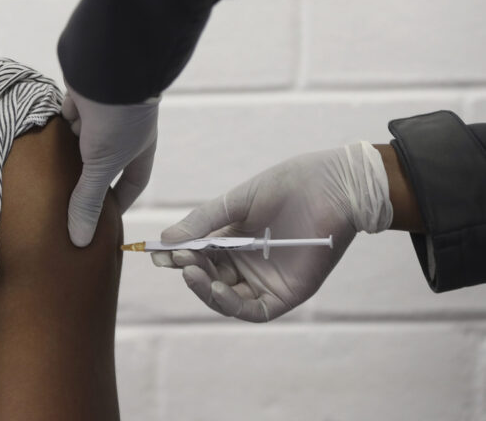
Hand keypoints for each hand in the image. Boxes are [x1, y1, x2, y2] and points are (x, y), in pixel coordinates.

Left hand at [62, 79, 159, 246]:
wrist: (107, 64)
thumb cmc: (119, 118)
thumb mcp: (102, 166)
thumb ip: (88, 200)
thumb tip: (79, 241)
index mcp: (139, 148)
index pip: (132, 182)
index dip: (120, 202)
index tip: (105, 221)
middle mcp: (122, 131)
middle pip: (103, 163)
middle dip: (87, 180)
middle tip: (67, 204)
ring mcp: (101, 113)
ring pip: (81, 140)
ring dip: (67, 154)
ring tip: (46, 180)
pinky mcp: (79, 96)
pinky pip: (65, 117)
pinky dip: (56, 128)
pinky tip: (39, 144)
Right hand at [153, 142, 392, 321]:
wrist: (336, 185)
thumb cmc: (291, 185)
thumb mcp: (237, 201)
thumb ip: (203, 222)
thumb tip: (166, 241)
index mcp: (235, 239)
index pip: (199, 255)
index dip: (178, 256)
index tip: (158, 253)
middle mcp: (248, 263)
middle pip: (209, 278)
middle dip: (189, 269)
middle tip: (177, 257)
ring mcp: (267, 280)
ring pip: (226, 298)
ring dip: (204, 289)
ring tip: (190, 270)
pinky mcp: (287, 294)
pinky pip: (253, 310)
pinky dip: (230, 303)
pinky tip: (215, 287)